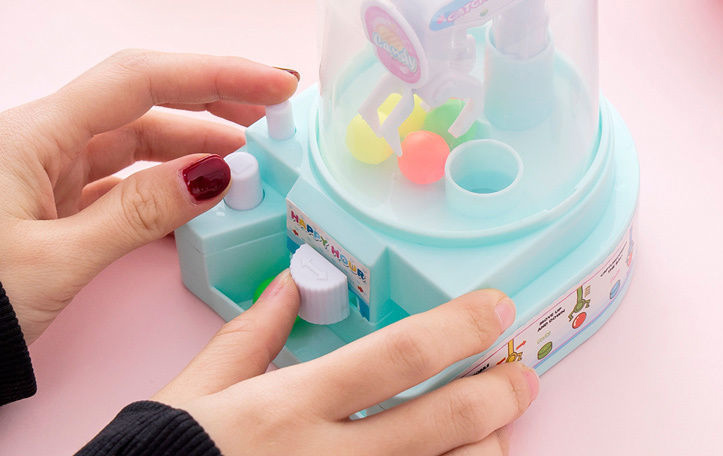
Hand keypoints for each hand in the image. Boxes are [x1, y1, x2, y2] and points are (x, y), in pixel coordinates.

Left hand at [0, 49, 298, 343]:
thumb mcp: (55, 261)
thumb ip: (140, 213)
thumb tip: (215, 174)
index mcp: (36, 133)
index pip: (142, 80)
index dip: (215, 75)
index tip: (270, 84)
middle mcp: (45, 138)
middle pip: (145, 98)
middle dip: (213, 97)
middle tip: (271, 106)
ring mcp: (50, 169)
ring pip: (138, 137)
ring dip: (194, 140)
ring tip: (247, 150)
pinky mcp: (55, 200)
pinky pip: (124, 176)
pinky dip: (166, 179)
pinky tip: (198, 189)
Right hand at [154, 272, 538, 455]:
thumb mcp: (201, 390)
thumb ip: (251, 334)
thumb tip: (290, 284)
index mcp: (290, 406)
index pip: (397, 354)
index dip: (459, 326)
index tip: (496, 306)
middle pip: (441, 422)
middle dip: (497, 392)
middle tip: (521, 373)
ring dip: (486, 450)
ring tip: (495, 428)